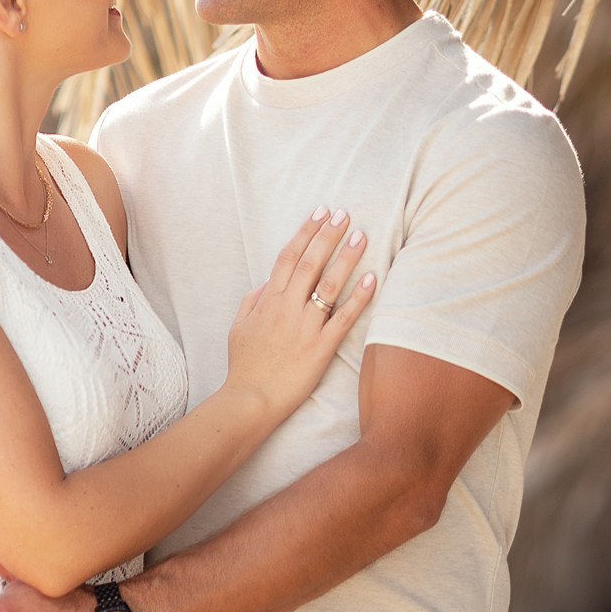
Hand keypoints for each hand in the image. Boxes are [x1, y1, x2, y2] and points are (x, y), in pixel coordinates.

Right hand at [223, 209, 374, 419]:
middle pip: (310, 263)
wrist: (251, 399)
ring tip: (360, 236)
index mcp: (267, 301)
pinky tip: (372, 279)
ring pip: (329, 284)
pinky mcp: (321, 347)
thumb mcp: (238, 327)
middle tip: (344, 214)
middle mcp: (287, 308)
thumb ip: (252, 301)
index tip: (319, 213)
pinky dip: (358, 297)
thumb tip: (266, 282)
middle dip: (327, 235)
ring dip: (345, 258)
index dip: (305, 233)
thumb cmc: (244, 366)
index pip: (287, 257)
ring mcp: (305, 326)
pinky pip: (343, 318)